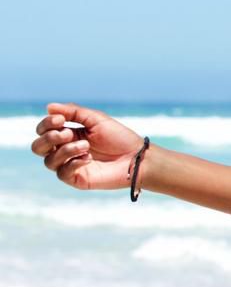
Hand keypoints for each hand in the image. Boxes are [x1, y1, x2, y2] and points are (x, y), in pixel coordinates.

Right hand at [31, 102, 145, 190]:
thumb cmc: (119, 137)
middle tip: (68, 133)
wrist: (136, 156)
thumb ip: (73, 112)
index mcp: (68, 134)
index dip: (46, 124)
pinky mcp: (77, 179)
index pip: (43, 130)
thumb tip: (49, 107)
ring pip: (48, 161)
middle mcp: (65, 150)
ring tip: (86, 146)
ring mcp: (70, 165)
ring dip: (65, 150)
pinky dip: (73, 163)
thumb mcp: (96, 119)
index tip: (61, 120)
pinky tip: (88, 158)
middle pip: (38, 147)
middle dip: (48, 138)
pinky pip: (62, 173)